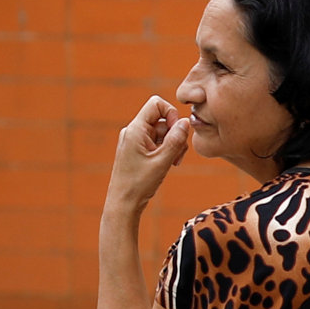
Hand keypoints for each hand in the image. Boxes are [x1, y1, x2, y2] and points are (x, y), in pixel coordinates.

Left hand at [108, 94, 192, 208]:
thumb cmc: (139, 184)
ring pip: (162, 132)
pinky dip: (165, 150)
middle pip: (162, 119)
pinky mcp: (137, 150)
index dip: (171, 113)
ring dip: (172, 144)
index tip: (177, 132)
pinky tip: (168, 164)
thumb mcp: (162, 161)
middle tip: (178, 154)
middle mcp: (133, 131)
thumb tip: (186, 122)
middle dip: (174, 134)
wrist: (123, 204)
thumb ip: (176, 140)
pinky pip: (156, 142)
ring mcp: (135, 140)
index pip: (156, 104)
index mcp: (135, 129)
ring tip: (173, 162)